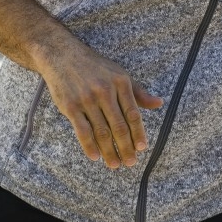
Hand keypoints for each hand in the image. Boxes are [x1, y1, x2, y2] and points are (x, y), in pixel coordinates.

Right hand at [37, 42, 162, 168]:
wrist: (62, 56)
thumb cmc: (95, 67)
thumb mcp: (119, 74)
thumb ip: (138, 92)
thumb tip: (159, 103)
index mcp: (120, 83)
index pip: (133, 113)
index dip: (138, 133)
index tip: (142, 148)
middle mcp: (105, 91)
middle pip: (119, 126)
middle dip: (126, 147)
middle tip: (130, 163)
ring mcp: (87, 99)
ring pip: (102, 131)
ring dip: (109, 151)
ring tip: (115, 164)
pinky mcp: (71, 106)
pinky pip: (82, 130)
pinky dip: (89, 146)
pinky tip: (95, 157)